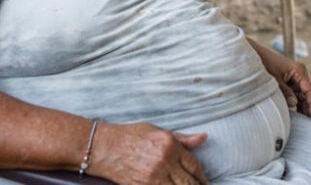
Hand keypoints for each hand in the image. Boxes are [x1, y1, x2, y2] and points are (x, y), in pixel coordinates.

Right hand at [89, 122, 208, 183]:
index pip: (194, 165)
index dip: (202, 176)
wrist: (105, 147)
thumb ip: (182, 139)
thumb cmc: (131, 136)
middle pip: (189, 182)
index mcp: (170, 144)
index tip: (205, 181)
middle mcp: (164, 160)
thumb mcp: (158, 131)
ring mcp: (154, 175)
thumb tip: (203, 138)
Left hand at [270, 57, 310, 120]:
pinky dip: (297, 102)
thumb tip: (294, 103)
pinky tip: (298, 113)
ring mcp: (295, 76)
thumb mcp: (274, 79)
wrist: (254, 54)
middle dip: (309, 108)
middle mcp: (300, 73)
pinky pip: (296, 93)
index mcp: (299, 70)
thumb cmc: (264, 63)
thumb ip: (284, 91)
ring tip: (306, 121)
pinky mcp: (289, 80)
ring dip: (304, 106)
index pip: (309, 90)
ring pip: (302, 94)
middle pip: (307, 93)